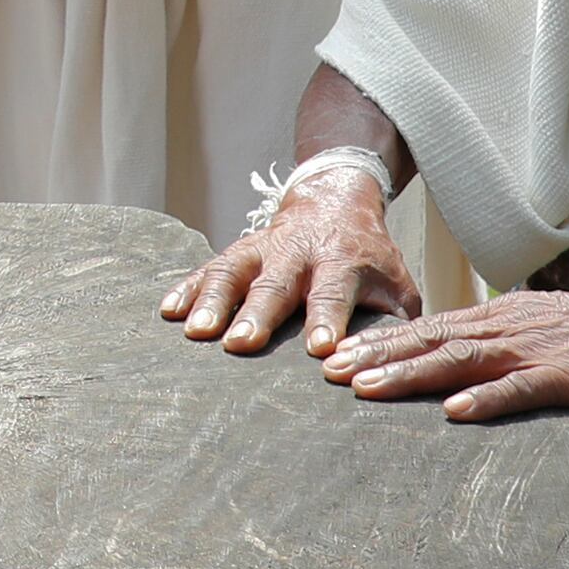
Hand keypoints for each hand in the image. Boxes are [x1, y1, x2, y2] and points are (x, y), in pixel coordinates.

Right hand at [164, 169, 414, 355]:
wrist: (335, 201)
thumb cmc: (368, 259)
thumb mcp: (396, 283)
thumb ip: (396, 321)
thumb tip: (400, 368)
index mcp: (343, 261)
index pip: (333, 292)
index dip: (327, 319)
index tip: (319, 348)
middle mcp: (299, 252)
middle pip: (275, 283)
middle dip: (257, 313)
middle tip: (240, 343)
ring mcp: (264, 248)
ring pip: (234, 270)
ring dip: (213, 300)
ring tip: (196, 332)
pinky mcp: (239, 250)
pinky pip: (208, 266)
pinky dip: (188, 287)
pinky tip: (168, 310)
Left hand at [321, 277, 568, 422]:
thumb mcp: (546, 334)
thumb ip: (504, 348)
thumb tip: (462, 373)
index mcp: (504, 318)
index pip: (431, 328)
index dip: (383, 342)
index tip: (337, 357)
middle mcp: (512, 326)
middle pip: (433, 340)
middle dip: (379, 356)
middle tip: (329, 372)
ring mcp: (540, 349)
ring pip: (464, 360)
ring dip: (413, 375)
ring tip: (369, 390)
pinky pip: (522, 388)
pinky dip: (487, 400)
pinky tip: (456, 413)